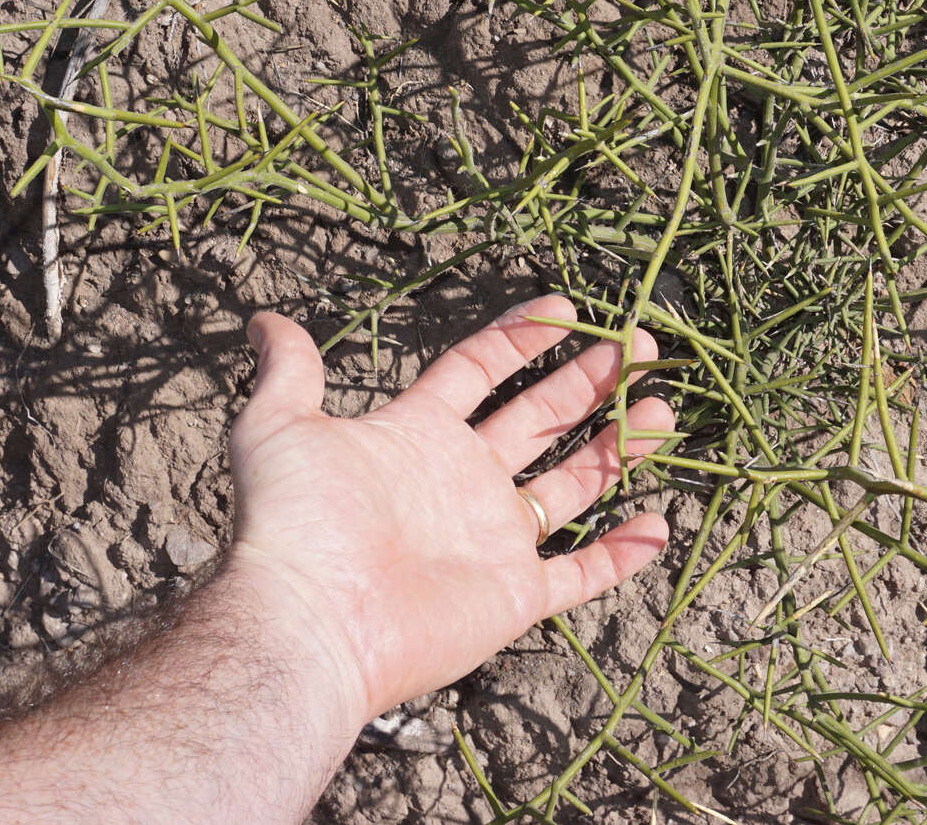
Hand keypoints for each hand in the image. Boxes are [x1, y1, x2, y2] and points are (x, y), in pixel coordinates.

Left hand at [220, 295, 673, 724]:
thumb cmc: (296, 520)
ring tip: (662, 411)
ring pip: (571, 486)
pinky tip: (658, 524)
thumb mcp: (279, 427)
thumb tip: (263, 321)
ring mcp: (490, 541)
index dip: (521, 337)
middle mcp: (461, 482)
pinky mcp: (513, 596)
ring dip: (617, 449)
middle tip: (640, 347)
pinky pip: (580, 574)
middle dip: (589, 381)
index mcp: (416, 436)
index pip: (478, 371)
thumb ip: (288, 371)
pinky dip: (621, 554)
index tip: (568, 308)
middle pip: (538, 419)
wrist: (311, 619)